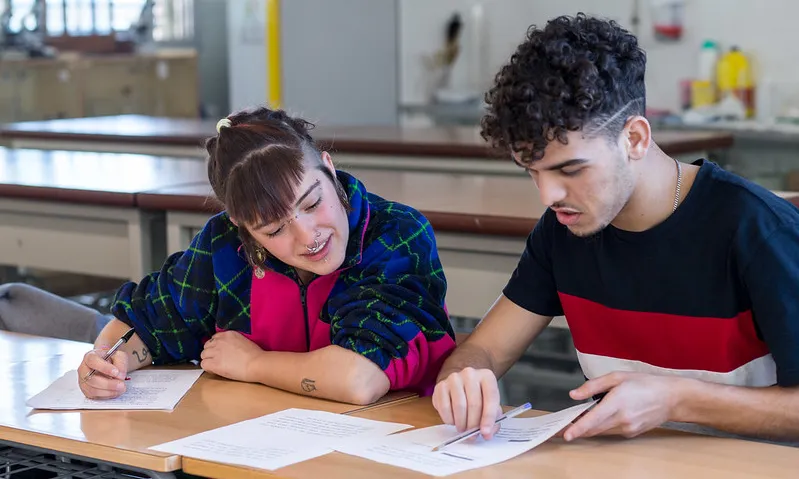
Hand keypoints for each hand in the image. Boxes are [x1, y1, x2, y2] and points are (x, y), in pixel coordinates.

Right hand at [78, 347, 128, 398]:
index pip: (93, 361)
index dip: (104, 367)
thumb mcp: (119, 355)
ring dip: (109, 391)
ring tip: (121, 388)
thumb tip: (120, 375)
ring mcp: (83, 381)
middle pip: (92, 379)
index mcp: (90, 356)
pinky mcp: (86, 391)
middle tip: (121, 384)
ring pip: (93, 390)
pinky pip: (95, 396)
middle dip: (108, 384)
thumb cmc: (111, 358)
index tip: (116, 372)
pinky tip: (116, 392)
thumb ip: (121, 363)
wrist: (108, 364)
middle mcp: (83, 369)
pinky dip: (107, 395)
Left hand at [200, 331, 262, 381]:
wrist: (256, 363)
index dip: (216, 346)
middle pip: (207, 346)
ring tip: (217, 365)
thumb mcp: (244, 341)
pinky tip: (215, 370)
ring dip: (208, 360)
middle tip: (218, 359)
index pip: (214, 338)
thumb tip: (229, 349)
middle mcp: (220, 340)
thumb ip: (233, 342)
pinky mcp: (214, 363)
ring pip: (203, 355)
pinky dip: (208, 368)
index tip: (220, 352)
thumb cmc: (255, 355)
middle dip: (211, 352)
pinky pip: (203, 364)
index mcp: (228, 334)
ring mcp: (216, 351)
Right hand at [432, 367, 503, 439]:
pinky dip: (449, 419)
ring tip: (463, 428)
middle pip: (474, 403)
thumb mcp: (490, 404)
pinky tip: (453, 421)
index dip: (489, 417)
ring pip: (459, 406)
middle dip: (473, 424)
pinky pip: (444, 407)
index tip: (485, 432)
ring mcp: (454, 378)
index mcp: (486, 376)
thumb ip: (493, 419)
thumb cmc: (478, 396)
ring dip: (461, 423)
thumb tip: (487, 433)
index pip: (491, 397)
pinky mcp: (440, 386)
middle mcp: (470, 374)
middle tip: (472, 435)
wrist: (461, 383)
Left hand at [563, 372, 681, 440]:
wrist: (671, 398)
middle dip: (577, 429)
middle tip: (562, 427)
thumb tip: (574, 395)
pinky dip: (602, 426)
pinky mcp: (631, 433)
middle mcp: (622, 419)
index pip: (593, 419)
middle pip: (594, 428)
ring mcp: (628, 428)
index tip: (566, 434)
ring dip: (588, 427)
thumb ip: (593, 386)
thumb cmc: (646, 384)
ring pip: (601, 431)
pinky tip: (599, 417)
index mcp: (617, 402)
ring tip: (577, 419)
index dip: (578, 428)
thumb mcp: (617, 377)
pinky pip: (611, 431)